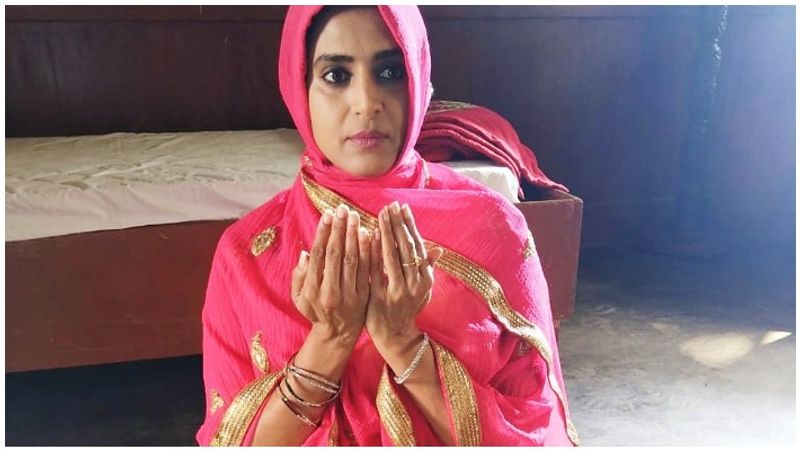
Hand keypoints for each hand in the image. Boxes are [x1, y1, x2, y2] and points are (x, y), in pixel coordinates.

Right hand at [291, 203, 370, 345]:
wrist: (337, 334)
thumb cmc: (316, 311)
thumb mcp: (299, 298)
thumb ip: (299, 276)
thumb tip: (305, 253)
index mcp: (312, 290)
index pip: (318, 256)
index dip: (323, 234)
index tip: (328, 215)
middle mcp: (331, 292)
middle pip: (336, 254)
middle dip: (339, 229)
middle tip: (343, 209)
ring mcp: (349, 294)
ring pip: (353, 260)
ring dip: (354, 236)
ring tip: (355, 216)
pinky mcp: (364, 296)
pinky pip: (367, 270)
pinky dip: (368, 251)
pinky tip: (369, 234)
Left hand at [365, 201, 443, 350]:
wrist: (395, 336)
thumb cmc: (407, 309)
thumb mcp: (422, 290)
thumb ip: (427, 268)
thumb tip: (438, 249)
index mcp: (425, 279)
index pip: (418, 246)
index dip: (410, 225)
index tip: (402, 207)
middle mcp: (415, 284)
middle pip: (406, 247)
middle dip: (398, 224)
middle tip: (390, 205)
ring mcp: (398, 291)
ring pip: (392, 256)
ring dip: (386, 233)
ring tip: (380, 214)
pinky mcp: (381, 298)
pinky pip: (376, 270)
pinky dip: (372, 252)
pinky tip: (367, 236)